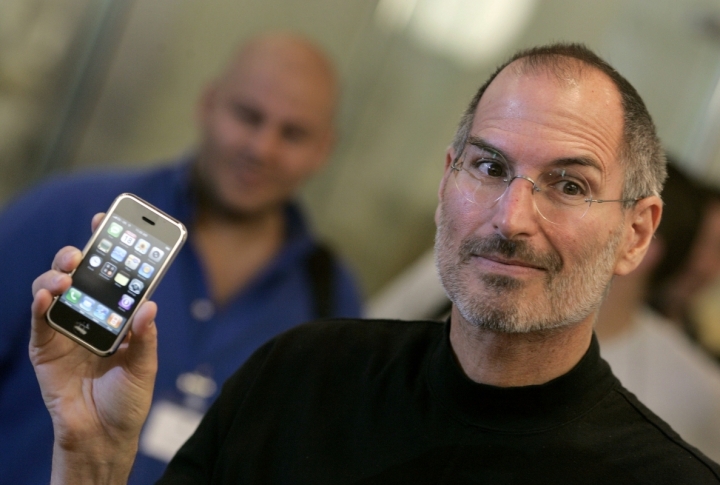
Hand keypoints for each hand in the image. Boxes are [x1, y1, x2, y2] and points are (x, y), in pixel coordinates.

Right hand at [29, 213, 157, 483]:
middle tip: (84, 249)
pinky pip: (40, 320)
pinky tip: (47, 294)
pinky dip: (41, 304)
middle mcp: (92, 315)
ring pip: (55, 289)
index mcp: (119, 315)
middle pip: (82, 275)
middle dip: (80, 254)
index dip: (111, 247)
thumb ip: (145, 338)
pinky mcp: (45, 348)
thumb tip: (149, 306)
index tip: (109, 219)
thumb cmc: (127, 399)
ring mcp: (67, 329)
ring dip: (57, 276)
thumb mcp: (144, 367)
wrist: (103, 435)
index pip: (114, 274)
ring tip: (67, 274)